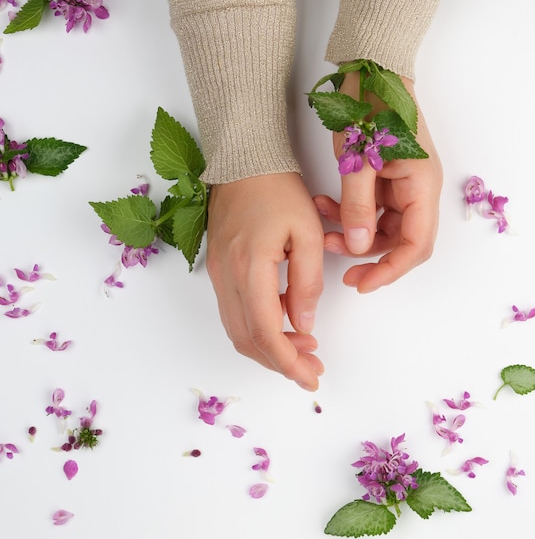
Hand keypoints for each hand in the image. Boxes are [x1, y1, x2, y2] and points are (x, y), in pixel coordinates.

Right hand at [206, 173, 324, 390]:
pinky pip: (235, 312)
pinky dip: (258, 328)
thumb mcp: (308, 234)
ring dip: (268, 348)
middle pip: (247, 340)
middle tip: (311, 367)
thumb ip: (307, 282)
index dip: (288, 361)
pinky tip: (284, 323)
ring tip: (302, 349)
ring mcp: (218, 274)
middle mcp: (226, 277)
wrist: (245, 162)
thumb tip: (303, 324)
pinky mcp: (219, 269)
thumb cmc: (279, 191)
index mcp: (249, 267)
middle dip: (280, 362)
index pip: (265, 331)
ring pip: (238, 330)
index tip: (311, 376)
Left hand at [313, 73, 442, 292]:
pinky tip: (325, 206)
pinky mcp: (388, 179)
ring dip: (354, 235)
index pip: (416, 245)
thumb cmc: (369, 104)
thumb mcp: (358, 158)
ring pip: (384, 229)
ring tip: (324, 232)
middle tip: (340, 268)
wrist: (370, 69)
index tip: (363, 283)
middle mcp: (419, 190)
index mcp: (422, 186)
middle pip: (401, 241)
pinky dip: (349, 214)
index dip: (391, 271)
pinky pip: (372, 210)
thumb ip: (358, 206)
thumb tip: (360, 247)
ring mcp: (404, 185)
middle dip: (370, 257)